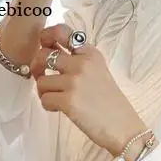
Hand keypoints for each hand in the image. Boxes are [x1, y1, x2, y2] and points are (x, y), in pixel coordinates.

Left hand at [30, 24, 149, 160]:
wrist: (124, 128)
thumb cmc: (112, 105)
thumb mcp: (100, 74)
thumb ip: (79, 62)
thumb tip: (49, 58)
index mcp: (90, 54)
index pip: (61, 32)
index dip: (46, 37)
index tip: (45, 48)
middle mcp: (82, 63)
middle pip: (43, 55)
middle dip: (36, 68)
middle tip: (44, 80)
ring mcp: (75, 82)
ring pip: (41, 80)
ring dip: (44, 92)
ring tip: (56, 100)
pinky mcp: (68, 100)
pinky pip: (44, 99)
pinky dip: (49, 106)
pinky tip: (60, 110)